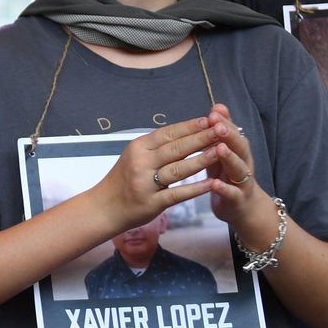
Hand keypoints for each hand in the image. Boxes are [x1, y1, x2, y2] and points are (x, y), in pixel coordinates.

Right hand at [94, 115, 227, 230]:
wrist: (104, 207)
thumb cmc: (123, 180)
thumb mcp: (134, 156)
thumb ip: (157, 146)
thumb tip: (186, 131)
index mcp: (138, 147)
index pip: (168, 133)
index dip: (191, 126)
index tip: (211, 119)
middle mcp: (141, 162)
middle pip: (176, 148)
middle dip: (202, 138)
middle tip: (223, 129)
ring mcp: (146, 183)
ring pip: (179, 168)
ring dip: (202, 159)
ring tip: (222, 151)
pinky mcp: (152, 203)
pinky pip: (177, 194)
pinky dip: (195, 188)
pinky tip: (211, 183)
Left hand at [201, 104, 263, 226]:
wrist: (243, 209)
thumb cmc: (228, 176)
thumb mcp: (224, 152)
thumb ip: (222, 131)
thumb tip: (218, 106)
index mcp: (238, 151)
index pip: (233, 133)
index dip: (225, 123)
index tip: (213, 112)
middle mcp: (244, 164)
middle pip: (240, 147)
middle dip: (230, 136)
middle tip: (218, 125)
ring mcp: (242, 183)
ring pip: (239, 169)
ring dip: (230, 158)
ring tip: (219, 148)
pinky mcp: (237, 200)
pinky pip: (232, 193)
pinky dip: (224, 189)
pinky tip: (213, 184)